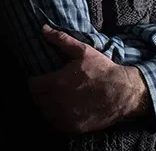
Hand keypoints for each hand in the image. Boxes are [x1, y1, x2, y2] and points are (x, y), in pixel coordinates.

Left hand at [28, 24, 151, 132]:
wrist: (123, 91)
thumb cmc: (102, 70)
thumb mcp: (82, 50)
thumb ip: (61, 39)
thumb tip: (43, 29)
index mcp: (57, 82)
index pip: (32, 86)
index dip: (34, 82)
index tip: (40, 79)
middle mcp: (59, 101)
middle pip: (37, 101)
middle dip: (40, 94)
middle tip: (47, 89)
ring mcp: (67, 116)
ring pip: (45, 114)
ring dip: (46, 107)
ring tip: (53, 100)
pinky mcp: (76, 127)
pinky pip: (56, 125)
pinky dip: (56, 119)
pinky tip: (62, 111)